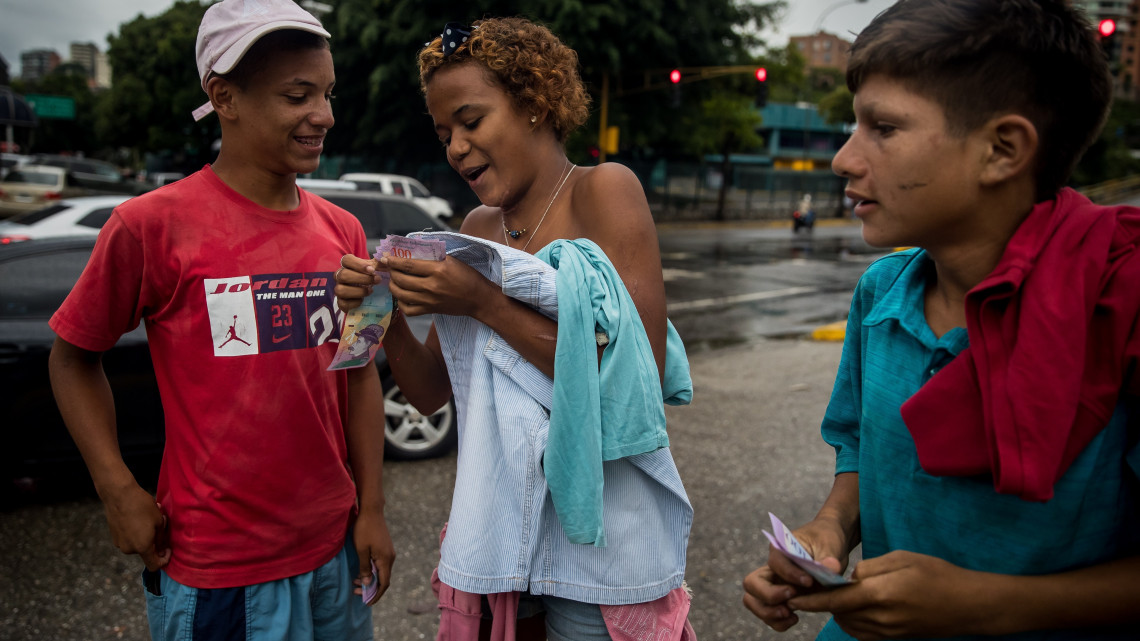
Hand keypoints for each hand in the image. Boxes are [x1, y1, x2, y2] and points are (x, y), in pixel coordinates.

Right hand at [101, 483, 169, 570]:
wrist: (119, 494)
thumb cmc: (142, 506)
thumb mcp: (159, 521)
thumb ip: (161, 539)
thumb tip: (162, 549)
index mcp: (142, 547)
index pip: (154, 565)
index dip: (164, 560)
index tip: (168, 549)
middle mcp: (129, 549)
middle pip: (146, 552)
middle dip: (155, 542)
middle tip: (160, 524)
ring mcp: (119, 543)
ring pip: (138, 544)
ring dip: (146, 535)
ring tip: (150, 518)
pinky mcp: (114, 536)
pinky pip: (129, 539)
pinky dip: (136, 532)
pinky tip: (138, 518)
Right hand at [334, 254, 383, 312]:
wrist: (371, 296)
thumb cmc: (372, 278)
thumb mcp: (377, 269)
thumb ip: (380, 263)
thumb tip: (384, 258)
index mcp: (348, 265)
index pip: (346, 260)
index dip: (358, 264)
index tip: (372, 270)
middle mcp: (340, 276)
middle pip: (343, 275)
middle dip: (361, 278)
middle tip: (376, 280)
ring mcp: (339, 289)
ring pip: (340, 290)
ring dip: (358, 291)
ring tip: (370, 291)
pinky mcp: (341, 303)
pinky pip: (343, 303)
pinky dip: (354, 303)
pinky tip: (363, 300)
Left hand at [353, 507, 394, 605]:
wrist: (371, 510)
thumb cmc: (364, 529)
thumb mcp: (361, 550)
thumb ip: (365, 568)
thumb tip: (368, 583)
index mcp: (385, 559)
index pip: (384, 583)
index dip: (376, 595)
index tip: (367, 602)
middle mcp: (390, 558)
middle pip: (383, 579)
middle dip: (371, 589)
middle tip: (356, 592)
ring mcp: (389, 552)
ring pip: (382, 572)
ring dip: (371, 580)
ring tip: (356, 582)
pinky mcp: (386, 548)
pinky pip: (381, 565)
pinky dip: (372, 571)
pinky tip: (362, 571)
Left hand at [383, 254, 493, 317]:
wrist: (478, 298)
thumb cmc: (467, 276)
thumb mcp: (452, 261)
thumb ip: (433, 256)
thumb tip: (413, 250)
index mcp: (438, 270)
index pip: (408, 264)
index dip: (393, 260)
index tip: (386, 257)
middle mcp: (431, 286)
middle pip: (401, 279)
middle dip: (391, 272)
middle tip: (389, 267)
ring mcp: (430, 300)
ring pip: (401, 294)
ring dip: (393, 286)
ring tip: (393, 281)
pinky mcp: (430, 310)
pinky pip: (408, 310)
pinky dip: (401, 303)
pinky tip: (402, 296)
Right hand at [743, 518, 848, 631]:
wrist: (829, 547)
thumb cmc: (826, 540)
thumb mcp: (830, 545)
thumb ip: (828, 558)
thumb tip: (830, 567)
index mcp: (780, 549)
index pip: (775, 563)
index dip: (790, 574)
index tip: (809, 582)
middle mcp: (771, 568)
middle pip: (752, 583)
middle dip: (769, 596)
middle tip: (792, 598)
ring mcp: (773, 584)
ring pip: (753, 601)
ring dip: (769, 612)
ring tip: (791, 614)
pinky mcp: (780, 598)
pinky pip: (768, 614)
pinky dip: (777, 622)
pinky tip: (795, 618)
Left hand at [789, 550, 984, 639]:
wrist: (970, 605)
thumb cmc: (938, 575)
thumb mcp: (902, 559)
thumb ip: (870, 568)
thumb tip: (849, 579)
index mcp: (881, 594)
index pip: (836, 601)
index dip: (811, 600)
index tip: (791, 597)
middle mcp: (882, 618)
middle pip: (839, 614)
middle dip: (824, 603)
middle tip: (816, 588)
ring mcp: (889, 632)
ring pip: (850, 625)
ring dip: (839, 612)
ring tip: (838, 596)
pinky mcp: (895, 638)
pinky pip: (864, 633)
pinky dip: (853, 621)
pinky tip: (857, 608)